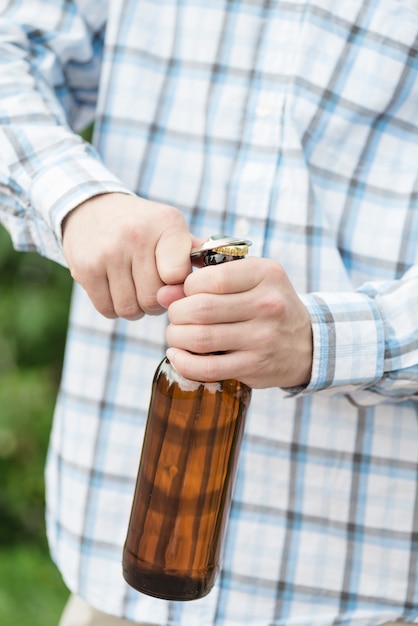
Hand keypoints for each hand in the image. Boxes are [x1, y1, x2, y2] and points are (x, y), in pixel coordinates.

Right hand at [62, 192, 192, 318]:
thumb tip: (214, 281)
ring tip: (134, 288)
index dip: (178, 287)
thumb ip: (194, 255)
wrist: (91, 208)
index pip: (178, 276)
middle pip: (154, 300)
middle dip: (156, 302)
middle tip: (152, 287)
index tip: (173, 280)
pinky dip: (114, 308)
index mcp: (166, 224)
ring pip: (130, 310)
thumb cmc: (143, 227)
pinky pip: (108, 310)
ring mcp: (108, 252)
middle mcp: (136, 235)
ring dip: (135, 308)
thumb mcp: (170, 228)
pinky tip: (116, 289)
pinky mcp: (85, 268)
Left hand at [157, 257, 312, 388]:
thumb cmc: (266, 304)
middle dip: (177, 313)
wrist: (306, 343)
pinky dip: (183, 362)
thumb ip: (205, 280)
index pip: (210, 278)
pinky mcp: (255, 367)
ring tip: (177, 334)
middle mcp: (268, 305)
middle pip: (200, 309)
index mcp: (266, 274)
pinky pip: (206, 368)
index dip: (187, 287)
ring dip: (176, 337)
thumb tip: (162, 294)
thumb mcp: (248, 280)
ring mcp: (263, 339)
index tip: (188, 294)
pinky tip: (178, 355)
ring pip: (199, 338)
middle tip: (177, 316)